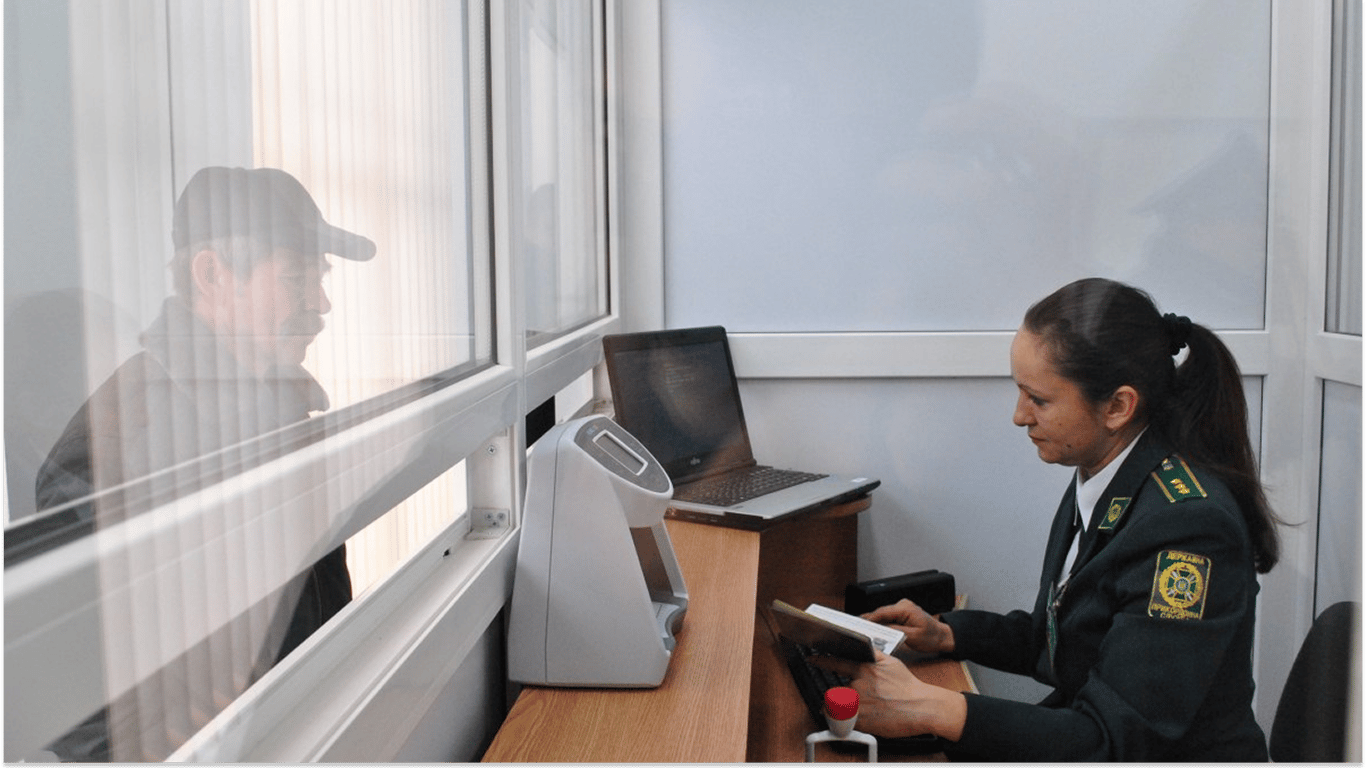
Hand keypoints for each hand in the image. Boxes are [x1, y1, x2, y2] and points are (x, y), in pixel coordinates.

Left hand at [811, 650, 965, 740]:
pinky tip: (856, 718)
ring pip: (838, 706)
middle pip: (835, 689)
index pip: (836, 662)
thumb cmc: (908, 687)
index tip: (812, 659)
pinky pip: (845, 721)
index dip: (822, 660)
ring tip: (857, 709)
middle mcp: (859, 684)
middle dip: (839, 694)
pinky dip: (846, 721)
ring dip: (841, 708)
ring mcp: (859, 703)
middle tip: (852, 699)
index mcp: (865, 669)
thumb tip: (864, 644)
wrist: (922, 707)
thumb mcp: (891, 662)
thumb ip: (874, 654)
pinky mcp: (862, 720)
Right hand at [862, 599, 954, 654]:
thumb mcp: (912, 637)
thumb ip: (894, 632)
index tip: (859, 624)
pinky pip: (887, 617)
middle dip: (870, 621)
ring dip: (874, 622)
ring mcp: (901, 607)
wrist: (941, 636)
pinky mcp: (901, 612)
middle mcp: (902, 604)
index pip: (883, 612)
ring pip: (882, 615)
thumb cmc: (931, 637)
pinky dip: (881, 623)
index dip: (869, 618)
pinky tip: (874, 629)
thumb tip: (879, 629)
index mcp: (906, 608)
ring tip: (863, 630)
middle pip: (880, 612)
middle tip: (857, 629)